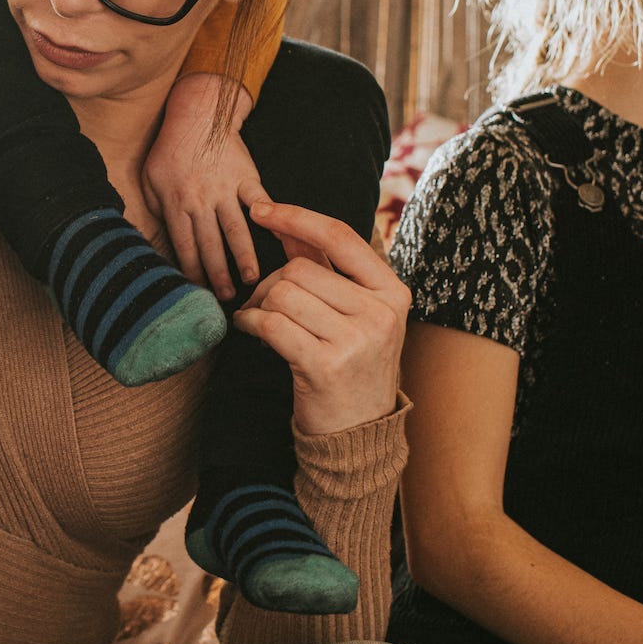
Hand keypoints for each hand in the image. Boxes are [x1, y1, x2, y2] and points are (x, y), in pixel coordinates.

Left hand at [142, 73, 265, 300]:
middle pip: (210, 245)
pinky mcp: (245, 177)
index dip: (192, 273)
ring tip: (253, 280)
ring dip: (244, 257)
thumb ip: (156, 210)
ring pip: (235, 230)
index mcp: (175, 204)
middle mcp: (200, 200)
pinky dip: (267, 220)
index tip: (199, 292)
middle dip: (219, 275)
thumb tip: (162, 239)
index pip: (184, 247)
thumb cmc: (170, 150)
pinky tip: (277, 240)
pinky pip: (257, 201)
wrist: (198, 114)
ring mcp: (224, 189)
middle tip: (227, 298)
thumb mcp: (150, 180)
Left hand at [233, 200, 409, 434]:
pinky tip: (250, 332)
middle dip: (269, 283)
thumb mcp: (354, 315)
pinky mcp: (326, 366)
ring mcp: (356, 340)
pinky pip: (270, 324)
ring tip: (261, 324)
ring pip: (282, 294)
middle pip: (299, 268)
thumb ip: (326, 270)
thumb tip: (288, 224)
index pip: (339, 237)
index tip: (261, 209)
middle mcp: (380, 312)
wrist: (358, 434)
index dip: (296, 217)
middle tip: (263, 306)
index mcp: (392, 292)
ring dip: (259, 307)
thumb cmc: (351, 368)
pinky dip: (250, 324)